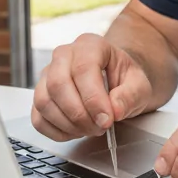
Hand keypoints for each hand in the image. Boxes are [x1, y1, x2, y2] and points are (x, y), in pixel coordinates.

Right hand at [32, 33, 153, 140]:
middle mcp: (64, 56)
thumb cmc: (124, 79)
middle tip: (99, 127)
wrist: (115, 81)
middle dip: (79, 114)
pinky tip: (76, 131)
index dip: (94, 99)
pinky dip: (56, 131)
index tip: (107, 119)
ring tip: (90, 129)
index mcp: (90, 45)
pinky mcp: (41, 95)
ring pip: (44, 102)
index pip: (83, 69)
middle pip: (58, 84)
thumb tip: (114, 110)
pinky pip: (38, 118)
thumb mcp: (139, 85)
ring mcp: (48, 75)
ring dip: (68, 124)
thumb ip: (130, 96)